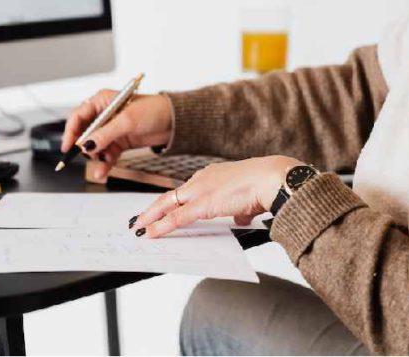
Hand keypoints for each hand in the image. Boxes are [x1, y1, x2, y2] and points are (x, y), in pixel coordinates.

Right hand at [61, 91, 172, 178]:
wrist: (175, 122)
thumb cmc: (154, 110)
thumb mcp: (127, 121)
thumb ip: (105, 133)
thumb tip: (86, 144)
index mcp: (102, 101)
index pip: (79, 116)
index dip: (71, 131)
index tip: (68, 146)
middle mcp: (104, 115)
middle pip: (84, 132)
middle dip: (84, 146)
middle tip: (86, 156)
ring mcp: (112, 130)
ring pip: (95, 146)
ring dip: (96, 158)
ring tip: (100, 167)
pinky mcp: (119, 142)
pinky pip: (106, 154)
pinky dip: (104, 163)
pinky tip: (103, 171)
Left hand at [132, 155, 305, 237]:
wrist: (270, 179)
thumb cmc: (265, 185)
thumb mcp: (249, 199)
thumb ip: (240, 208)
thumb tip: (240, 216)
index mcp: (213, 175)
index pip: (187, 189)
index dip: (173, 200)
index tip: (164, 207)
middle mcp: (202, 179)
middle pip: (171, 195)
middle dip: (154, 208)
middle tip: (140, 218)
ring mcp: (200, 191)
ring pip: (168, 204)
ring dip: (151, 217)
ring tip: (139, 227)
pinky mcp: (201, 204)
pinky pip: (175, 218)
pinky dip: (161, 226)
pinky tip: (150, 233)